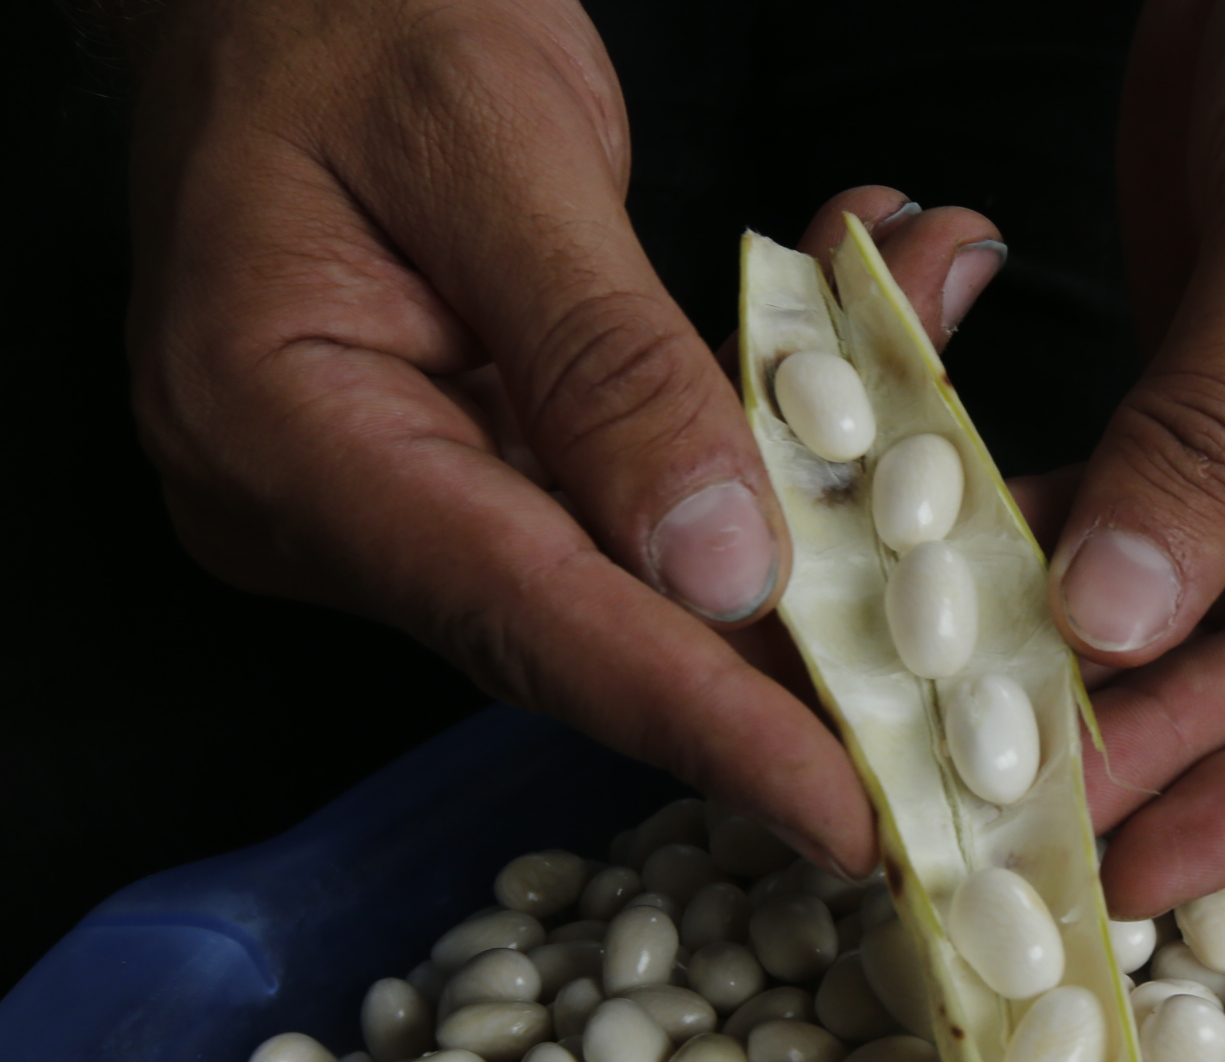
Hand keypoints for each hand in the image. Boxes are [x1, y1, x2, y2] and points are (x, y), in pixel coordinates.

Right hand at [125, 0, 1008, 878]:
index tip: (854, 817)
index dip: (705, 726)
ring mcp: (377, 500)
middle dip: (778, 687)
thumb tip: (722, 569)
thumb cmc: (356, 13)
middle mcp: (311, 502)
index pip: (525, 619)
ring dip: (797, 551)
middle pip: (579, 635)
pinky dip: (748, 470)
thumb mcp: (494, 140)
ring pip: (622, 579)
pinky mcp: (446, 477)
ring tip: (949, 511)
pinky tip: (866, 411)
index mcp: (275, 425)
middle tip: (946, 747)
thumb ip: (604, 354)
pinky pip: (617, 510)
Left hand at [1051, 0, 1224, 915]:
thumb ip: (1219, 444)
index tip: (1143, 867)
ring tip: (971, 734)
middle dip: (1160, 741)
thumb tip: (1111, 625)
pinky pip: (1155, 518)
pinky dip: (1068, 551)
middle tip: (1012, 815)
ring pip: (1214, 614)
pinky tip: (968, 599)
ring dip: (1098, 666)